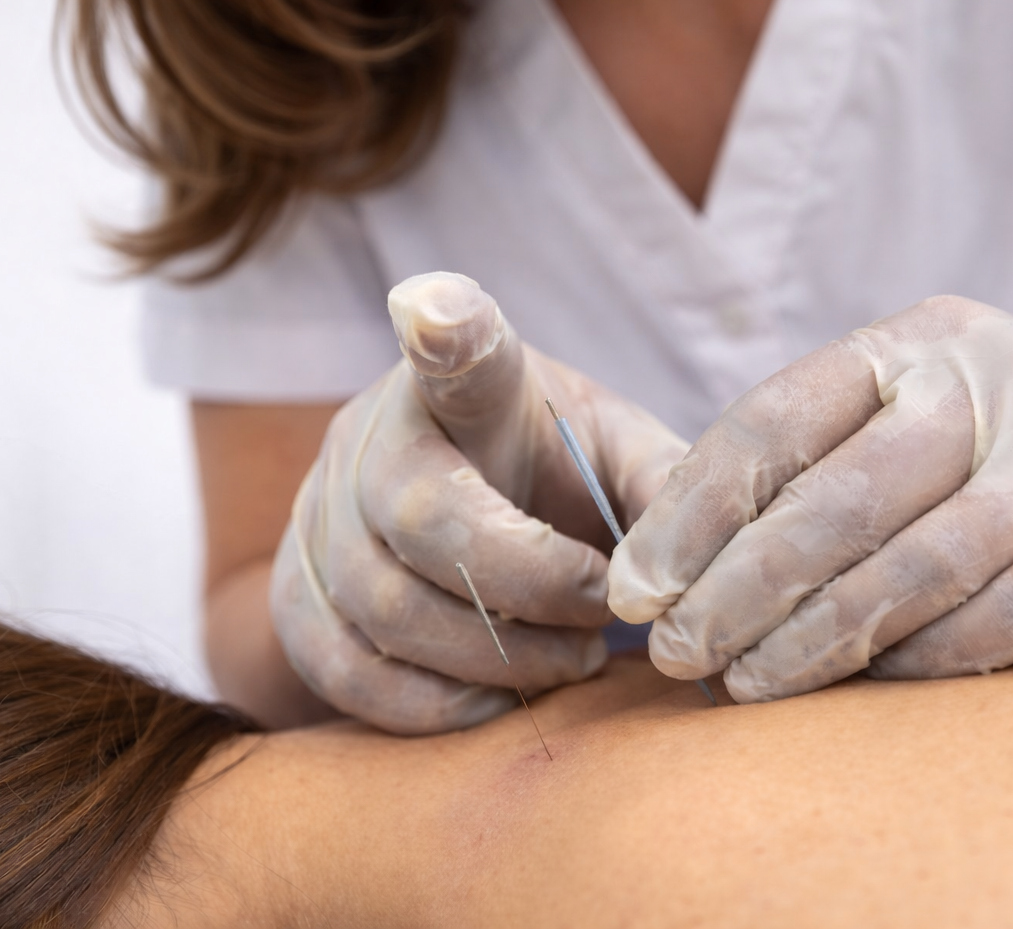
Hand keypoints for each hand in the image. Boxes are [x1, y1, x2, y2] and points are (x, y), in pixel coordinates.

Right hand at [271, 273, 687, 732]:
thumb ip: (669, 488)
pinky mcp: (293, 594)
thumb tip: (719, 550)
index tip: (433, 307)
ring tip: (566, 663)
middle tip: (598, 625)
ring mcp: (319, 514)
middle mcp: (373, 436)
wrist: (464, 516)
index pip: (455, 351)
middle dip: (530, 594)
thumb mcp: (619, 459)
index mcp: (467, 387)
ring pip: (383, 607)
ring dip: (494, 660)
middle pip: (426, 519)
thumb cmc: (556, 477)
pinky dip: (427, 706)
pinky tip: (493, 704)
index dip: (443, 330)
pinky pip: (339, 669)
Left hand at [609, 296, 1012, 702]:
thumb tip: (671, 564)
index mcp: (915, 344)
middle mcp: (994, 382)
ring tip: (745, 683)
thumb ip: (814, 465)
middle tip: (674, 654)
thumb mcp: (915, 409)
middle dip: (739, 586)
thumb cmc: (1008, 438)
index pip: (777, 419)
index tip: (635, 589)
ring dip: (820, 634)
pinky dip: (936, 653)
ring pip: (922, 558)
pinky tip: (871, 684)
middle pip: (841, 495)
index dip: (693, 511)